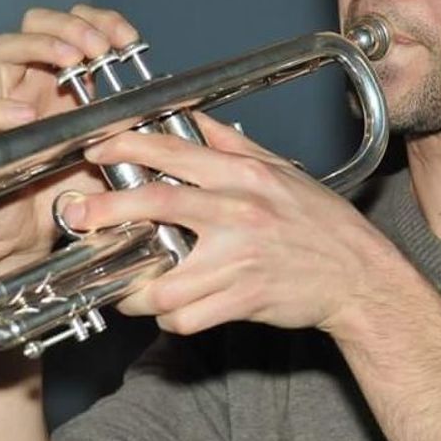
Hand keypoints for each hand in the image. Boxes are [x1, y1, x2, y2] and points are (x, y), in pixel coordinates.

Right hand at [0, 4, 140, 283]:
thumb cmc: (81, 186)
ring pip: (7, 48)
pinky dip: (2, 108)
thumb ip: (142, 127)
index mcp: (75, 80)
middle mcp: (41, 83)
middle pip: (40, 22)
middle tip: (100, 48)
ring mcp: (14, 103)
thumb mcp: (123, 150)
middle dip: (72, 25)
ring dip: (43, 44)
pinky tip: (28, 114)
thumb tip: (183, 114)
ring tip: (72, 61)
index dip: (104, 22)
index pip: (81, 26)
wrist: (42, 232)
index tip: (129, 40)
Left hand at [63, 113, 401, 336]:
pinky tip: (175, 309)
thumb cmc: (321, 222)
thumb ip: (235, 145)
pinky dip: (171, 319)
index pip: (175, 152)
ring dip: (136, 287)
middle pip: (156, 205)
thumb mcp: (283, 170)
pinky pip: (186, 318)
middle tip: (82, 216)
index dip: (128, 146)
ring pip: (163, 279)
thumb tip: (196, 120)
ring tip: (131, 284)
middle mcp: (240, 213)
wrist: (357, 274)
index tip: (98, 150)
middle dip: (106, 210)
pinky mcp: (243, 299)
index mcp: (246, 177)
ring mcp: (240, 259)